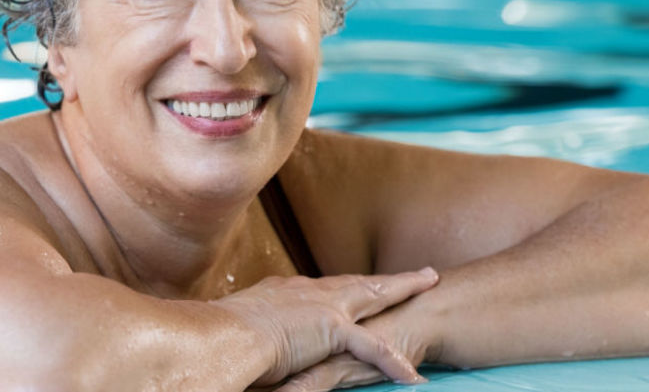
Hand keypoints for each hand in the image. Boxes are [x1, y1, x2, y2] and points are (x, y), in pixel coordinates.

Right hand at [211, 268, 438, 387]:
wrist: (220, 336)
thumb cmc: (218, 337)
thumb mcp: (241, 329)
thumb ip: (256, 335)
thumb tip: (248, 347)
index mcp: (286, 293)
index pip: (325, 288)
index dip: (346, 287)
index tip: (357, 286)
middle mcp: (307, 292)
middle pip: (358, 282)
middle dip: (388, 278)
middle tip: (418, 272)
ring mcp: (322, 306)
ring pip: (374, 295)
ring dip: (404, 289)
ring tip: (430, 283)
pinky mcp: (330, 327)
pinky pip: (372, 347)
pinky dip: (392, 361)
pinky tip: (412, 375)